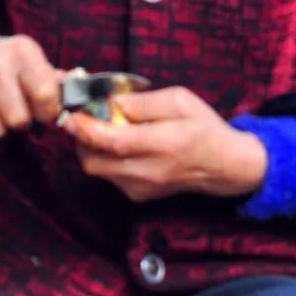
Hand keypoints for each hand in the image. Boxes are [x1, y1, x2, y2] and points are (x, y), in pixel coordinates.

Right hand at [0, 33, 63, 138]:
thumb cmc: (1, 61)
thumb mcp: (28, 60)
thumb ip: (53, 80)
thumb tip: (79, 95)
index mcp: (22, 50)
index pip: (45, 95)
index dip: (47, 111)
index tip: (43, 110)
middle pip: (18, 119)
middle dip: (20, 120)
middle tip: (14, 109)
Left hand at [66, 87, 267, 202]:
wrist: (224, 166)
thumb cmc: (204, 129)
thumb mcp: (179, 100)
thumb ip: (142, 102)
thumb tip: (111, 104)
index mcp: (161, 144)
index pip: (111, 141)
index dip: (85, 129)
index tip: (71, 115)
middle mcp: (148, 171)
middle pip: (94, 162)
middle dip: (82, 140)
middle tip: (87, 120)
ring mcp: (142, 187)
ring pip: (97, 171)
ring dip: (93, 149)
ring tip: (106, 130)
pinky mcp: (139, 195)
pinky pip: (110, 177)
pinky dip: (106, 160)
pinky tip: (122, 146)